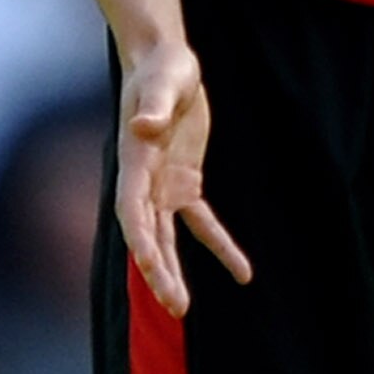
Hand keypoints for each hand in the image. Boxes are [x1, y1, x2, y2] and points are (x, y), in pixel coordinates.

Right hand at [116, 43, 251, 317]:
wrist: (166, 64)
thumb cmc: (163, 69)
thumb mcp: (164, 81)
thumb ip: (154, 106)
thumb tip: (143, 128)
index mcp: (135, 162)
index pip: (131, 210)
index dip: (140, 240)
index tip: (150, 267)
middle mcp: (144, 182)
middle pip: (147, 236)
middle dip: (158, 272)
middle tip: (175, 308)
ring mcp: (163, 187)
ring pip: (167, 239)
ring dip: (174, 272)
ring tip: (183, 309)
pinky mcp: (185, 184)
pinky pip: (201, 223)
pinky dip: (220, 246)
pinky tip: (242, 271)